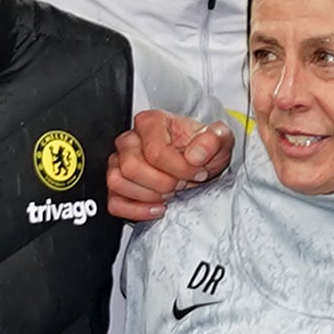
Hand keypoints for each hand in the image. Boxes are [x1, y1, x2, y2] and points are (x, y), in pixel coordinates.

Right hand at [106, 107, 233, 223]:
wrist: (198, 163)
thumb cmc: (202, 149)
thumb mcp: (219, 139)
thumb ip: (214, 140)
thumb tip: (194, 155)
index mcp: (151, 123)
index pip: (154, 151)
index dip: (179, 168)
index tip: (197, 172)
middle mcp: (130, 140)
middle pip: (130, 166)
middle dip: (162, 182)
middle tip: (181, 183)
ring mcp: (119, 162)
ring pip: (117, 182)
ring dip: (148, 195)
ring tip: (170, 193)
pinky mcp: (118, 186)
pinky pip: (114, 202)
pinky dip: (135, 211)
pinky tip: (158, 208)